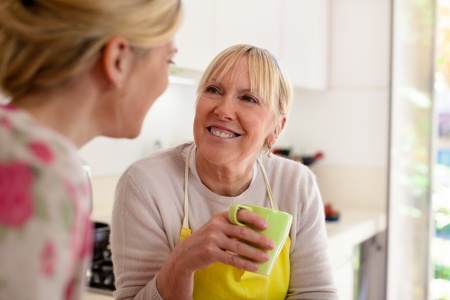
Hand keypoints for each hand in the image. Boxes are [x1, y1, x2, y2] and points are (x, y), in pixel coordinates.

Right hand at [156, 210, 274, 299]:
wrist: (186, 254)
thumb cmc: (208, 240)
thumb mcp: (217, 228)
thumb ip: (232, 227)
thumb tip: (258, 233)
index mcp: (220, 216)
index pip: (240, 214)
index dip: (254, 219)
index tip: (266, 225)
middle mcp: (216, 225)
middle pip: (242, 231)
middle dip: (259, 239)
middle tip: (271, 245)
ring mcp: (212, 239)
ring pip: (239, 246)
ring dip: (254, 253)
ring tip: (265, 257)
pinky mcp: (210, 253)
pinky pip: (232, 259)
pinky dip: (245, 263)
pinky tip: (254, 267)